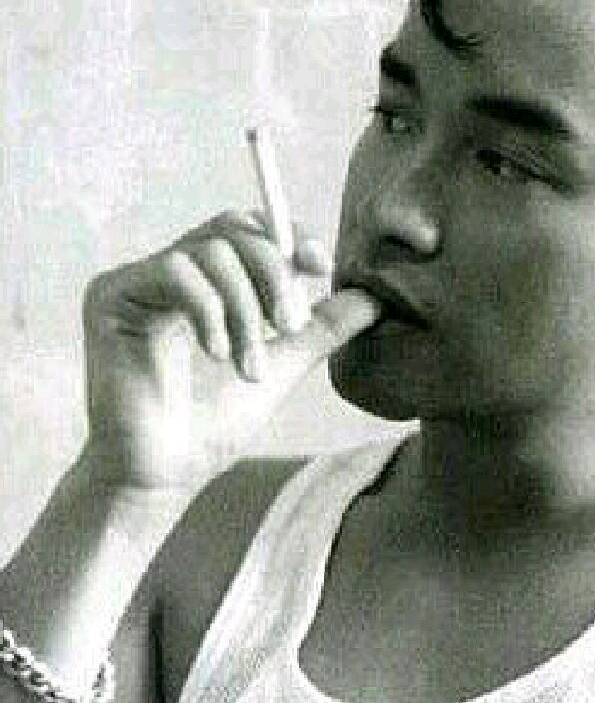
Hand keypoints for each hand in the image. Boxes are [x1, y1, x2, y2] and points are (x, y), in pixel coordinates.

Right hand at [81, 210, 379, 493]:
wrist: (165, 473)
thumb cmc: (216, 424)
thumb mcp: (285, 364)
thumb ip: (322, 328)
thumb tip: (375, 298)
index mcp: (208, 281)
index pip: (251, 229)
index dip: (289, 236)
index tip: (321, 266)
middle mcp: (172, 271)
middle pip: (235, 230)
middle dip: (273, 274)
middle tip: (288, 325)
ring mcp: (139, 280)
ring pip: (211, 252)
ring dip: (244, 308)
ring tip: (249, 364)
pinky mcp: (111, 295)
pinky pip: (175, 272)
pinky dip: (208, 310)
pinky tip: (216, 353)